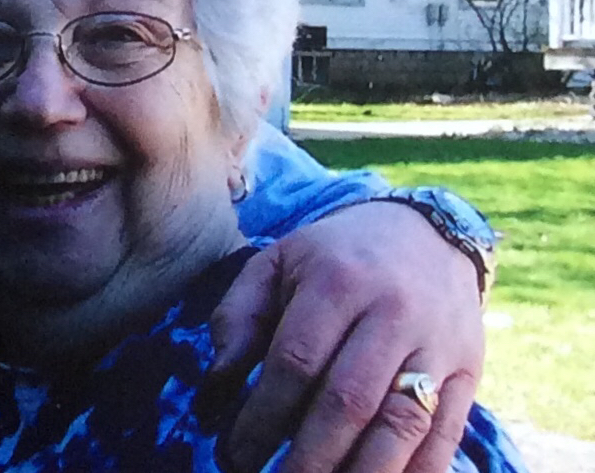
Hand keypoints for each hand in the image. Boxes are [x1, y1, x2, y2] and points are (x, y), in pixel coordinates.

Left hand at [207, 202, 483, 472]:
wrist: (424, 232)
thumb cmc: (334, 257)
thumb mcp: (277, 262)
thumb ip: (238, 318)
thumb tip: (215, 389)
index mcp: (337, 281)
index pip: (295, 362)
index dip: (262, 416)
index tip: (234, 453)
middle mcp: (392, 313)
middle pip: (348, 401)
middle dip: (306, 457)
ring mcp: (436, 346)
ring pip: (401, 426)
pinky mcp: (467, 372)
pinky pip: (446, 435)